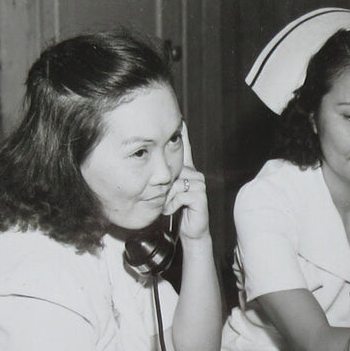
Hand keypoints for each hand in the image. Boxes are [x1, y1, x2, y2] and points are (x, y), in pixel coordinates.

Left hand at [163, 122, 208, 240]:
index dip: (183, 135)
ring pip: (173, 184)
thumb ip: (162, 180)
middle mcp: (194, 174)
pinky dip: (171, 205)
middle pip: (172, 171)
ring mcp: (199, 183)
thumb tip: (150, 171)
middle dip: (164, 188)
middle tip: (166, 202)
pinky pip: (178, 194)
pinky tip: (174, 210)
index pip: (186, 149)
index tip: (181, 120)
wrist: (191, 230)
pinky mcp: (199, 194)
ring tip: (169, 207)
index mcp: (187, 170)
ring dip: (167, 198)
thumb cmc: (177, 210)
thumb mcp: (167, 193)